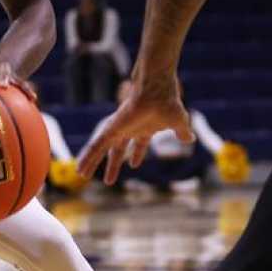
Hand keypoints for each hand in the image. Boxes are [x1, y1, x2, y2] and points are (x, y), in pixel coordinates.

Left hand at [76, 75, 193, 184]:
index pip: (139, 145)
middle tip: (110, 181)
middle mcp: (129, 129)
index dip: (137, 155)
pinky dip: (88, 157)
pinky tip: (81, 167)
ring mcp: (118, 129)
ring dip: (92, 162)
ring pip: (101, 149)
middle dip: (114, 165)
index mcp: (144, 129)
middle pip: (117, 151)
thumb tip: (191, 139)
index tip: (133, 165)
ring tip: (82, 175)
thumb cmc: (167, 102)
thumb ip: (182, 132)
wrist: (157, 89)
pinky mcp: (110, 128)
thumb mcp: (179, 122)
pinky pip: (96, 145)